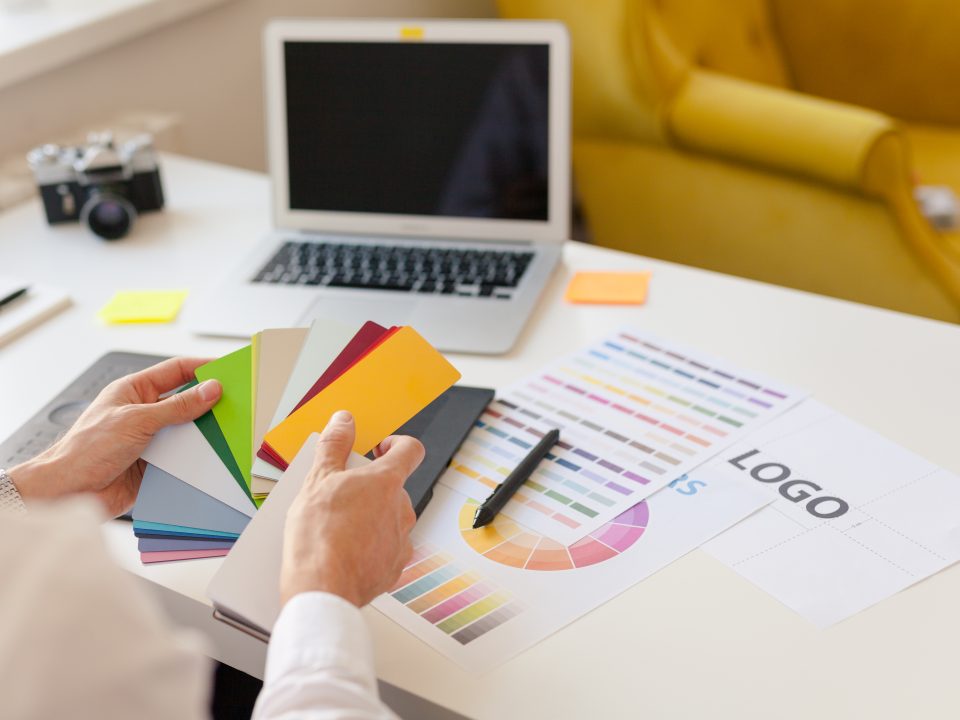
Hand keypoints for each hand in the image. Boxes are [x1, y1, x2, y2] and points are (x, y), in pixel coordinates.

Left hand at [9, 357, 221, 516]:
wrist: (69, 493)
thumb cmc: (86, 449)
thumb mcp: (137, 420)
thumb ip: (177, 407)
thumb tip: (210, 390)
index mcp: (134, 391)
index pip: (175, 371)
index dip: (202, 368)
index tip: (227, 370)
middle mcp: (143, 412)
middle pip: (185, 401)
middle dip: (209, 403)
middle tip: (236, 403)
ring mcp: (150, 438)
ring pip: (187, 431)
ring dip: (204, 434)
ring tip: (228, 432)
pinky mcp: (155, 464)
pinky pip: (183, 457)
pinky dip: (197, 458)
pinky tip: (212, 458)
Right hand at [280, 411, 423, 607]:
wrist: (322, 588)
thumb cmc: (318, 536)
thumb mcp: (318, 479)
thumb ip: (335, 444)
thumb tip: (344, 421)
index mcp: (386, 482)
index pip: (410, 450)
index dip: (397, 444)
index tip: (381, 448)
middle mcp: (401, 509)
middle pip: (395, 488)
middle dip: (372, 488)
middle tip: (342, 495)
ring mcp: (401, 540)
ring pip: (391, 519)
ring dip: (372, 518)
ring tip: (340, 528)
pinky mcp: (394, 568)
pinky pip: (388, 549)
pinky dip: (372, 547)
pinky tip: (348, 551)